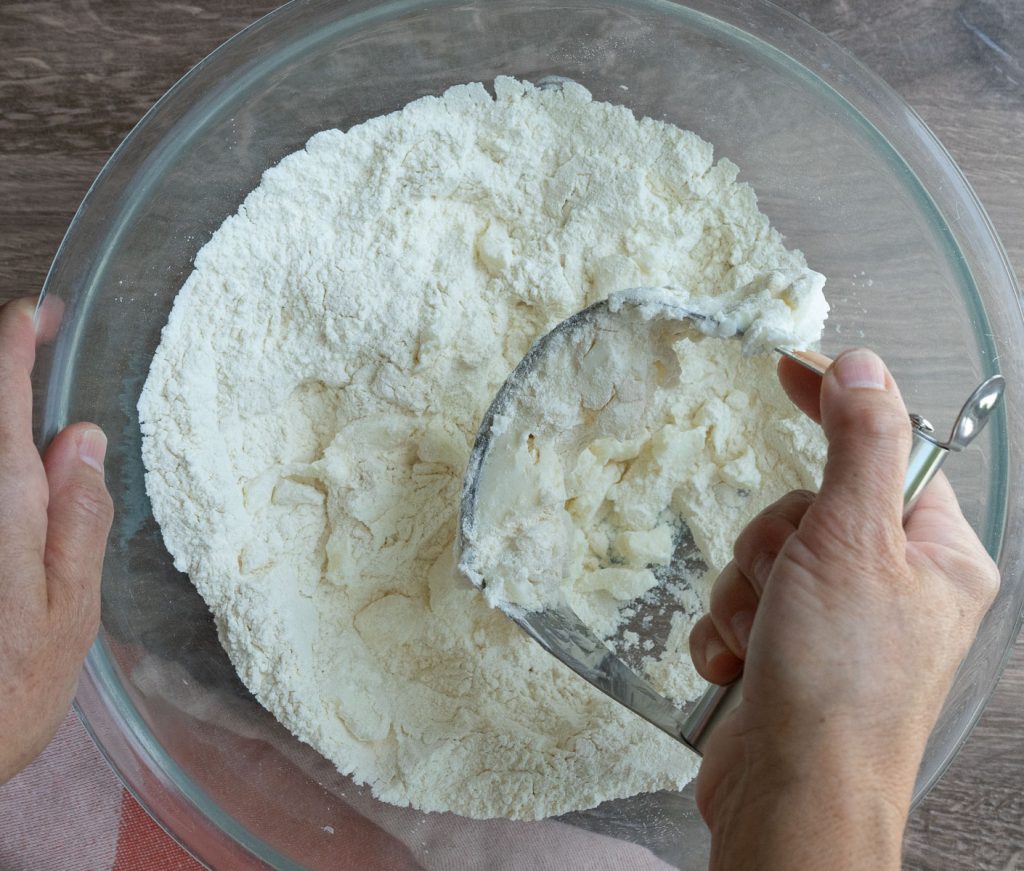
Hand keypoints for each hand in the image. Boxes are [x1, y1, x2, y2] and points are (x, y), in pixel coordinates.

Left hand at [0, 297, 113, 782]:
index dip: (17, 337)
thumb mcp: (71, 611)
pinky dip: (0, 472)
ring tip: (35, 447)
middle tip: (34, 358)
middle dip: (1, 377)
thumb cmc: (4, 694)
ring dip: (1, 437)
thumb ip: (76, 516)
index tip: (41, 312)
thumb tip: (80, 437)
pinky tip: (21, 489)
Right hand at [688, 349, 998, 869]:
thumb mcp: (853, 539)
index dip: (836, 405)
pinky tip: (739, 667)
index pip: (885, 449)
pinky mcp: (791, 655)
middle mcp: (893, 587)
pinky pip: (741, 607)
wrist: (793, 794)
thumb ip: (860, 443)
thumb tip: (863, 366)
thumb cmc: (839, 676)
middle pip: (809, 507)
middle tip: (785, 582)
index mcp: (935, 554)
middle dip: (774, 543)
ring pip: (765, 557)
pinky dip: (728, 631)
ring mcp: (839, 624)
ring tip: (762, 637)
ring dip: (744, 592)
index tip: (789, 366)